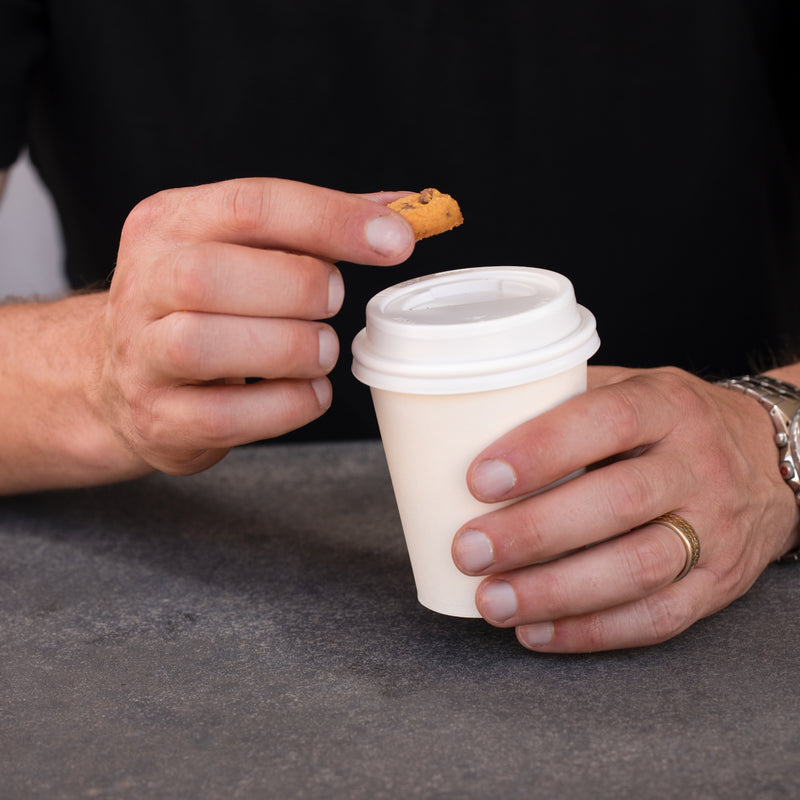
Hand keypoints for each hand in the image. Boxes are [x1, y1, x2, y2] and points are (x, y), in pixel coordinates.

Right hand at [91, 178, 414, 475]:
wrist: (116, 374)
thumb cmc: (199, 303)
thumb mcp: (238, 247)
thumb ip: (314, 227)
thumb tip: (402, 212)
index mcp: (170, 223)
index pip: (250, 204)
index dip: (330, 219)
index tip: (396, 239)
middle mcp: (144, 282)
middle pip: (210, 274)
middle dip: (299, 288)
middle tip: (332, 303)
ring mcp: (142, 355)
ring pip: (206, 344)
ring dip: (290, 348)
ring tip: (320, 351)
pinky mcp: (160, 418)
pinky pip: (225, 416)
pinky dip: (286, 406)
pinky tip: (308, 392)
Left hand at [452, 366, 799, 651]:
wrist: (768, 462)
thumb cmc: (671, 424)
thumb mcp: (631, 389)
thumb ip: (564, 401)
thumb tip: (468, 423)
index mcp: (667, 406)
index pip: (606, 421)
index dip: (542, 450)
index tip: (479, 479)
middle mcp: (697, 466)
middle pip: (618, 503)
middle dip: (534, 533)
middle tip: (469, 550)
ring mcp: (714, 530)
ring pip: (638, 569)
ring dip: (556, 592)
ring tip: (492, 601)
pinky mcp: (718, 585)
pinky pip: (657, 618)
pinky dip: (591, 631)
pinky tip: (535, 631)